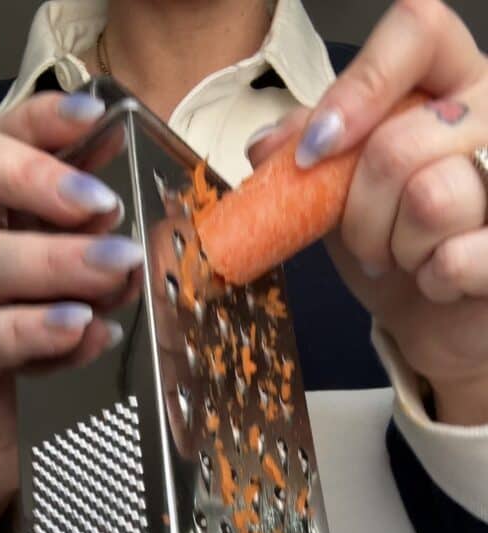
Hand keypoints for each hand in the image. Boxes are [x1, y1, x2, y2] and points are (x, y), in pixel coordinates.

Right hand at [0, 91, 143, 532]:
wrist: (2, 447)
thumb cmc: (52, 363)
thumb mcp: (91, 301)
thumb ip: (120, 264)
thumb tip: (178, 238)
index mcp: (4, 217)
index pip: (4, 140)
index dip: (42, 120)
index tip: (98, 114)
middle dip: (37, 176)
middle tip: (102, 204)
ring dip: (56, 260)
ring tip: (113, 270)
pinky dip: (37, 330)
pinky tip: (84, 331)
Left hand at [249, 0, 487, 425]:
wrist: (434, 314)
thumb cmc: (393, 240)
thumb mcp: (340, 187)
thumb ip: (310, 149)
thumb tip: (267, 145)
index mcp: (449, 78)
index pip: (416, 28)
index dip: (359, 87)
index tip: (314, 150)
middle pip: (399, 142)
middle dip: (359, 211)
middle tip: (364, 237)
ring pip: (430, 199)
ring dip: (394, 248)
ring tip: (406, 256)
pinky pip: (455, 258)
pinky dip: (429, 282)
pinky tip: (438, 280)